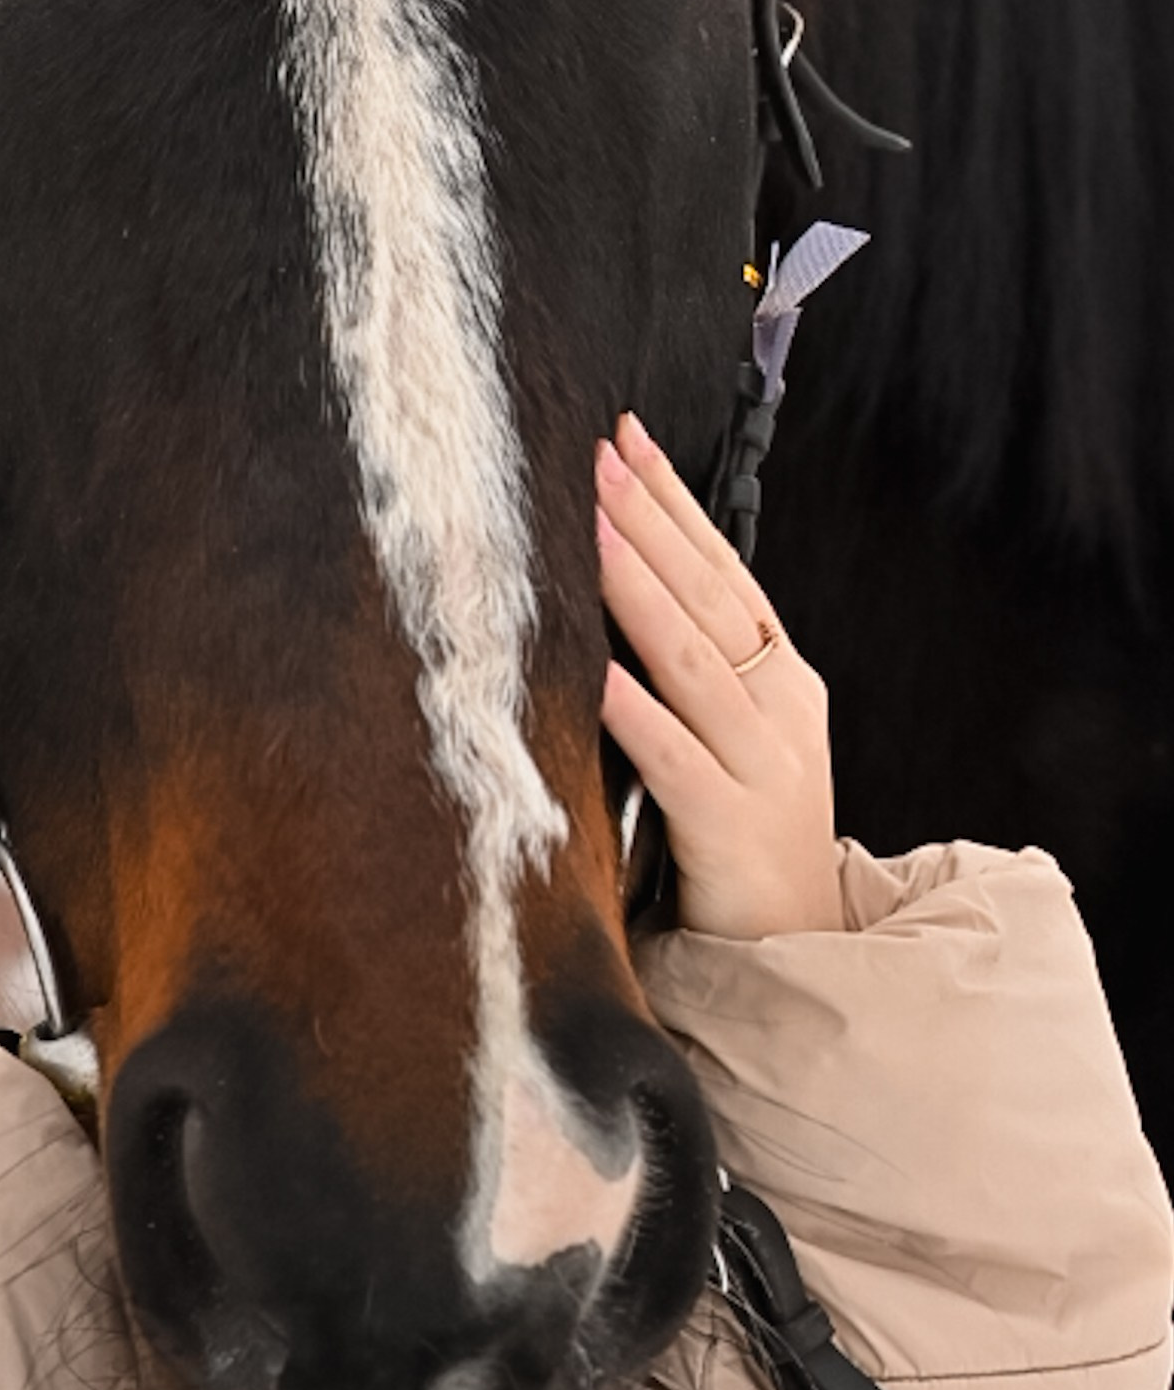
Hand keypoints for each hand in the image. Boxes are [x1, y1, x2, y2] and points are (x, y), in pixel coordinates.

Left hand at [596, 412, 841, 937]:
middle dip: (651, 521)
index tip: (628, 438)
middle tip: (598, 455)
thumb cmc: (747, 834)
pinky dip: (635, 710)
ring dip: (639, 590)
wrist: (797, 950)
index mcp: (783, 679)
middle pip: (710, 598)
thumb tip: (616, 577)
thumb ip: (692, 666)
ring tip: (592, 529)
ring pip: (693, 662)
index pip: (726, 569)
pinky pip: (674, 757)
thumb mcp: (735, 735)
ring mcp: (762, 766)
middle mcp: (780, 709)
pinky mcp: (729, 829)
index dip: (676, 502)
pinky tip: (595, 671)